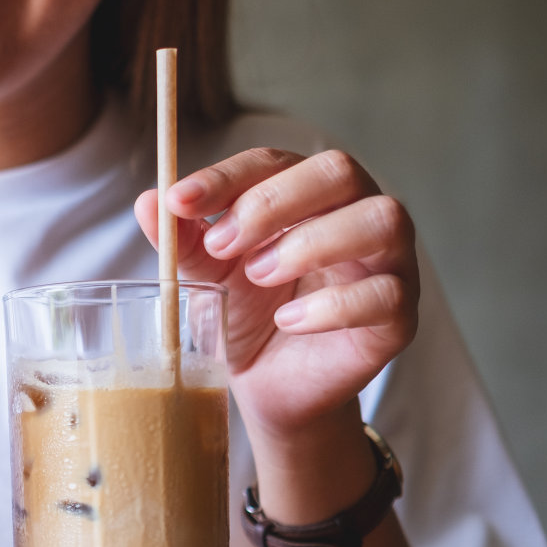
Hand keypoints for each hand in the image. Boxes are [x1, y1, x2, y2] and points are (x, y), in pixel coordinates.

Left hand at [134, 148, 418, 441]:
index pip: (275, 160)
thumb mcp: (206, 275)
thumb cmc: (247, 316)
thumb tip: (147, 201)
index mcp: (307, 194)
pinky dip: (333, 305)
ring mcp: (388, 263)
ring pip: (382, 220)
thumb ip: (182, 240)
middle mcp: (356, 214)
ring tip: (259, 275)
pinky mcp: (399, 317)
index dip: (227, 177)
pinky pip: (387, 294)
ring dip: (311, 242)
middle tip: (222, 245)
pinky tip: (290, 321)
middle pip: (338, 171)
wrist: (269, 386)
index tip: (180, 201)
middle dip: (272, 202)